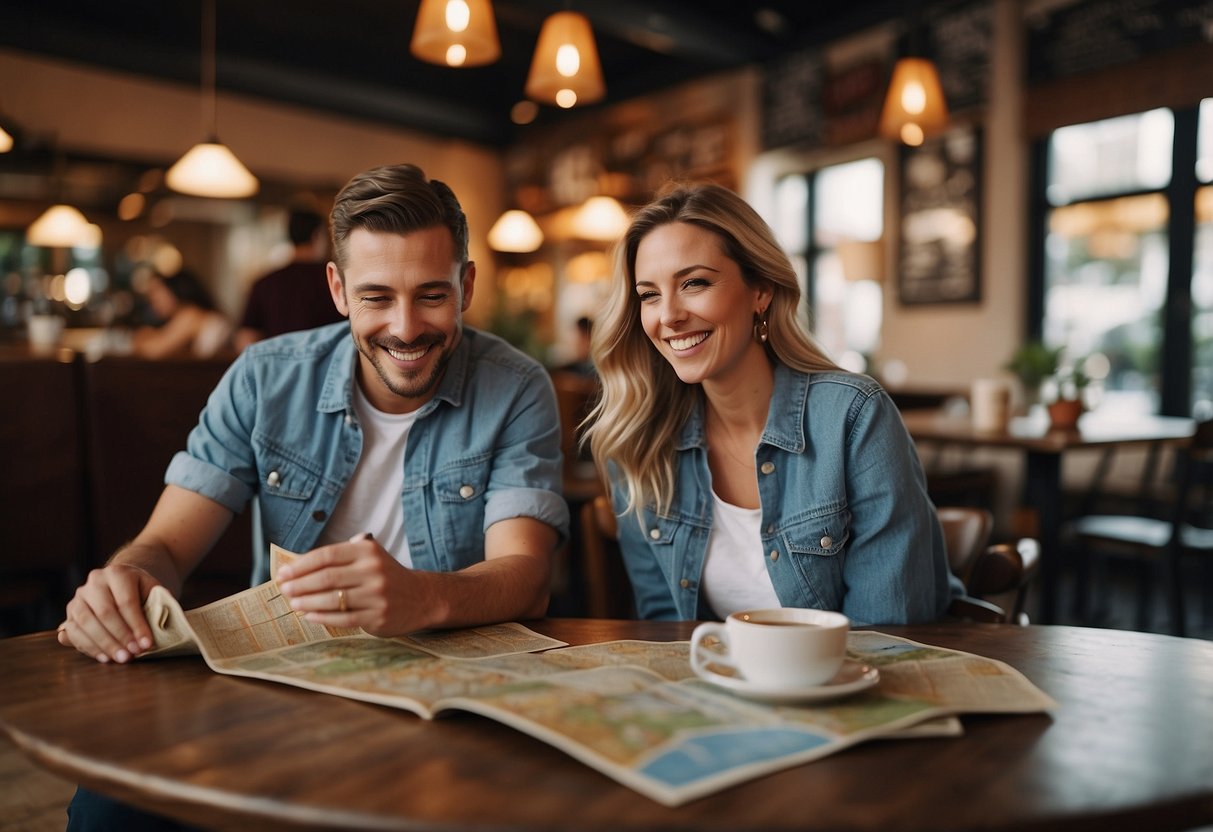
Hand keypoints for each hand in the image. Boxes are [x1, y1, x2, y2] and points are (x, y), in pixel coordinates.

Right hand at [58, 564, 161, 662]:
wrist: (120, 583)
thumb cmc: (140, 591)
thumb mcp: (153, 590)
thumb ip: (159, 604)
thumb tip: (166, 621)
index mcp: (118, 573)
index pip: (126, 602)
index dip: (137, 625)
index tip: (147, 643)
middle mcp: (95, 582)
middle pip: (105, 612)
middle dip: (121, 636)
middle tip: (133, 654)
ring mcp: (79, 596)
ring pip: (86, 622)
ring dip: (104, 644)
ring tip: (121, 658)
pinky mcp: (69, 612)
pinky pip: (73, 632)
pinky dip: (88, 647)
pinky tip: (105, 657)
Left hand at [276, 534, 432, 636]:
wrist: (422, 597)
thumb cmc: (386, 576)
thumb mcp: (371, 557)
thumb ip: (342, 557)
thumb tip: (299, 567)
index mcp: (368, 551)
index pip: (327, 555)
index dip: (301, 565)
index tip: (284, 573)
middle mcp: (374, 571)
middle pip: (327, 577)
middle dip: (300, 584)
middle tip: (284, 590)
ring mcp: (377, 595)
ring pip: (333, 599)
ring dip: (307, 602)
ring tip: (293, 604)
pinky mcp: (378, 616)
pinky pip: (343, 618)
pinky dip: (322, 617)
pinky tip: (310, 616)